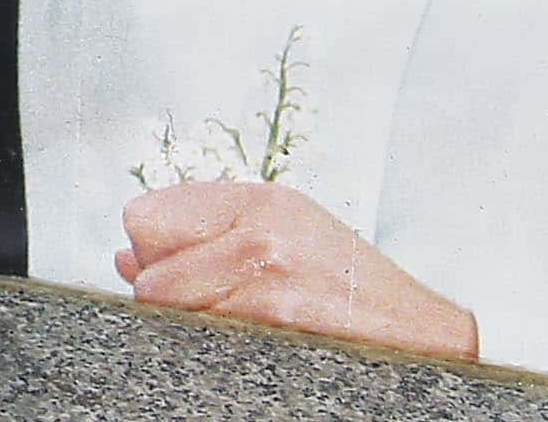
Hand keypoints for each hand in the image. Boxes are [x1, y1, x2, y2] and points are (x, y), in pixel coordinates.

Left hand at [117, 179, 477, 360]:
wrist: (422, 333)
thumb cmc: (351, 283)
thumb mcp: (284, 232)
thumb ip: (203, 236)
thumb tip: (125, 258)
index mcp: (256, 202)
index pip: (145, 218)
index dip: (151, 250)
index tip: (171, 265)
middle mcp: (258, 233)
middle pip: (150, 273)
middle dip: (164, 295)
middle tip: (205, 304)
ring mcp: (267, 281)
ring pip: (171, 311)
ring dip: (188, 323)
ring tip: (234, 322)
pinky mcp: (277, 325)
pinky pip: (203, 338)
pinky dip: (209, 345)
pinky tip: (246, 340)